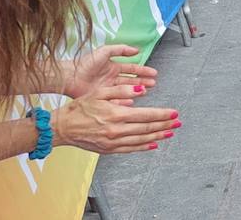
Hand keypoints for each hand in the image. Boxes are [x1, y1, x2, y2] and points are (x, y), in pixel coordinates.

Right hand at [51, 83, 178, 153]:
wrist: (62, 127)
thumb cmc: (79, 108)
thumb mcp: (100, 92)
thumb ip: (123, 90)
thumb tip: (142, 90)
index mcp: (116, 114)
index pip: (146, 115)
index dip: (162, 114)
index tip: (174, 113)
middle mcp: (116, 130)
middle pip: (147, 128)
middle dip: (165, 125)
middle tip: (178, 123)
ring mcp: (113, 142)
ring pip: (141, 140)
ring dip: (158, 136)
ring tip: (170, 133)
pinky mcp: (108, 149)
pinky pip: (130, 149)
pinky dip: (143, 147)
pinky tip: (152, 144)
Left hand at [60, 45, 156, 98]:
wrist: (70, 77)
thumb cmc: (85, 63)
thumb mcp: (105, 51)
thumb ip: (121, 49)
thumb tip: (136, 50)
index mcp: (113, 67)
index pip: (132, 69)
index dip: (143, 70)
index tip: (153, 73)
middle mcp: (112, 78)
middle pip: (132, 80)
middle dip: (143, 81)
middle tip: (153, 83)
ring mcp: (108, 89)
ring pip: (126, 90)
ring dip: (137, 90)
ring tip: (146, 91)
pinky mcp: (103, 98)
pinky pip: (117, 100)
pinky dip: (125, 100)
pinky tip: (132, 101)